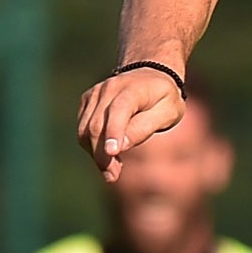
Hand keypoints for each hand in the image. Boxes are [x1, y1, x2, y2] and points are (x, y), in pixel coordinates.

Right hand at [74, 64, 186, 181]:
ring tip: (113, 170)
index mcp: (133, 89)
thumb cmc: (163, 99)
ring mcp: (95, 94)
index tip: (112, 153)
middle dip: (103, 154)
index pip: (119, 110)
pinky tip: (108, 155)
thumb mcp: (168, 113)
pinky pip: (83, 128)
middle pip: (97, 125)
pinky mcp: (87, 101)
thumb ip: (145, 127)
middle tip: (113, 176)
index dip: (114, 132)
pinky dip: (92, 146)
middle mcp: (109, 88)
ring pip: (85, 129)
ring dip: (95, 153)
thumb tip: (121, 145)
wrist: (150, 76)